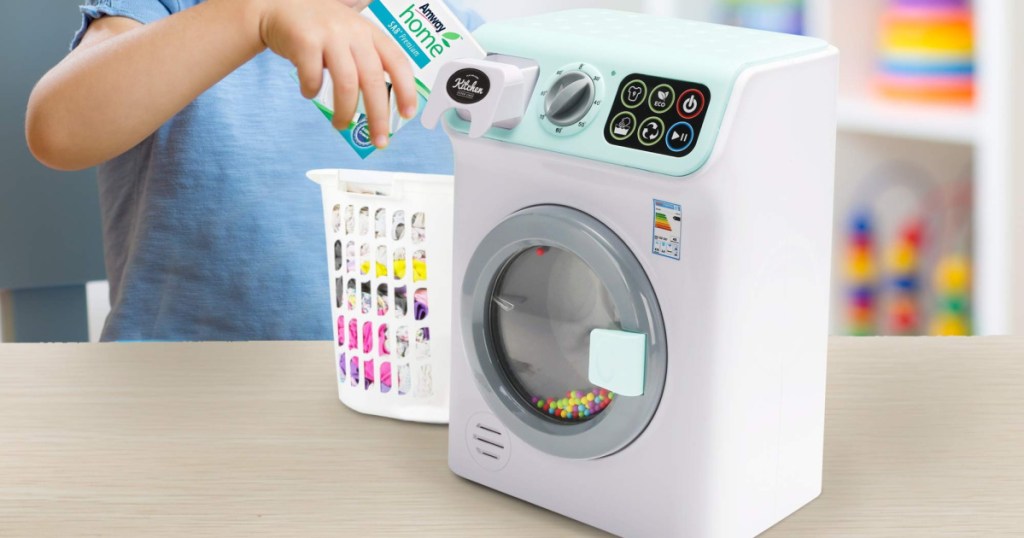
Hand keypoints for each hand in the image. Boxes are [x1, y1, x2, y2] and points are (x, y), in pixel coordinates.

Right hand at [257, 0, 416, 147]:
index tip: (408, 113)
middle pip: (373, 80)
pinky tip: (309, 92)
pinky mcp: (304, 40)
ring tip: (340, 125)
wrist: (277, 5)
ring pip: (346, 84)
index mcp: (369, 32)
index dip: (406, 89)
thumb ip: (365, 59)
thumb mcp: (349, 34)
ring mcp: (329, 34)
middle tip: (380, 140)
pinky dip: (311, 92)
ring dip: (345, 112)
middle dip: (379, 116)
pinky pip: (313, 78)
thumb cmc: (318, 29)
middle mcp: (353, 31)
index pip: (397, 62)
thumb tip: (381, 106)